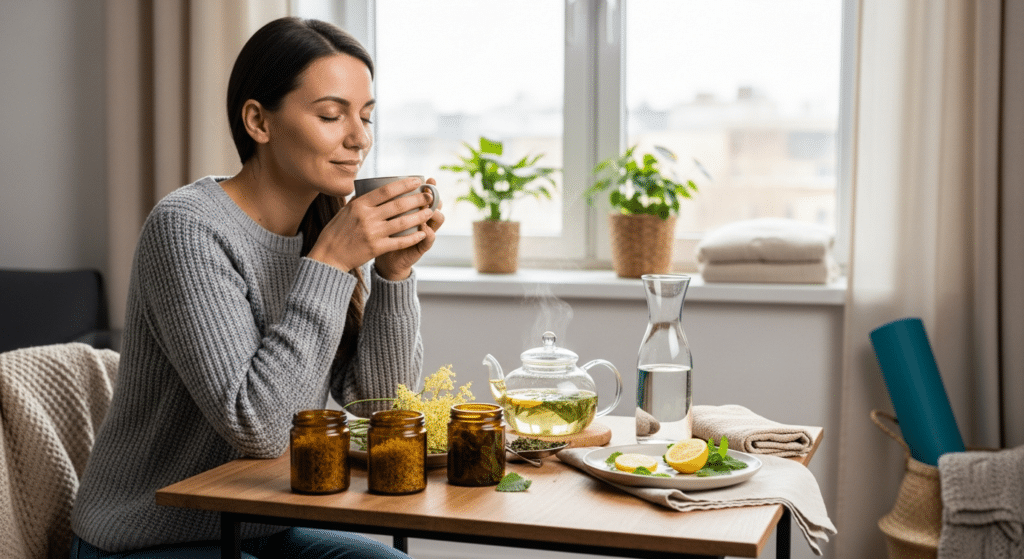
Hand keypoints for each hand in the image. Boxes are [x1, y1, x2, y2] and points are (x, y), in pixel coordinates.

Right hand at [307, 177, 439, 274]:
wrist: (328, 256)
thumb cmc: (337, 232)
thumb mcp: (346, 211)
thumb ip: (361, 200)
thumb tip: (375, 188)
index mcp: (359, 204)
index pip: (386, 190)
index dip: (404, 184)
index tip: (417, 180)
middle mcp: (367, 217)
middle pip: (398, 205)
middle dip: (417, 199)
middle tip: (430, 195)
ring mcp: (372, 233)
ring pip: (403, 222)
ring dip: (420, 216)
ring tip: (430, 212)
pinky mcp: (376, 248)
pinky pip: (400, 241)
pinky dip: (413, 237)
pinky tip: (423, 233)